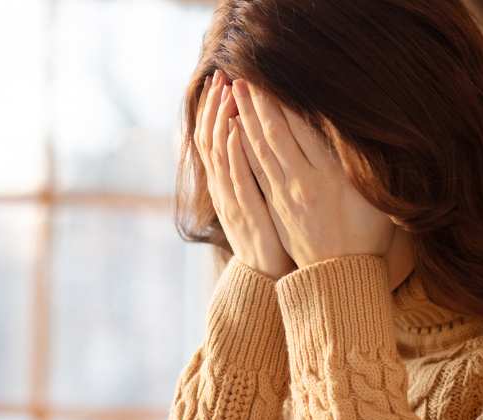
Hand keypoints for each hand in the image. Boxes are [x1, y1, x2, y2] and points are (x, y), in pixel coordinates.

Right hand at [195, 71, 294, 278]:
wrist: (268, 282)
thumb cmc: (271, 239)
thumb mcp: (259, 201)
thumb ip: (256, 173)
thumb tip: (259, 141)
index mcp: (225, 186)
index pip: (213, 140)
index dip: (214, 110)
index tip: (221, 82)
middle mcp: (224, 191)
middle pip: (212, 140)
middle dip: (216, 106)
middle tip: (220, 75)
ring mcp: (232, 204)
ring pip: (220, 155)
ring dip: (222, 120)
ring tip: (227, 91)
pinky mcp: (247, 217)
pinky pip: (237, 180)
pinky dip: (234, 153)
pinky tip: (235, 130)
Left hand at [231, 80, 395, 268]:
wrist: (342, 276)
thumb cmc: (367, 234)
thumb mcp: (374, 195)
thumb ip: (359, 163)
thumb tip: (350, 129)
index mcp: (333, 178)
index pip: (305, 129)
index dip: (288, 100)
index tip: (277, 76)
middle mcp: (305, 183)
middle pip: (278, 133)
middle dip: (261, 101)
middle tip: (248, 74)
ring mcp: (286, 195)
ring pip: (262, 149)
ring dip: (248, 117)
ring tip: (237, 92)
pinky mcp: (275, 206)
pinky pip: (256, 170)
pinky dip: (243, 147)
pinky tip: (235, 129)